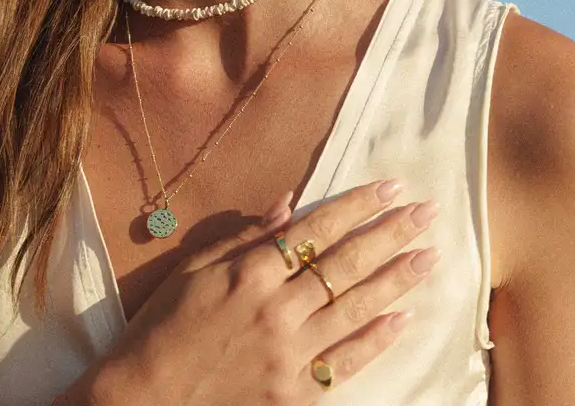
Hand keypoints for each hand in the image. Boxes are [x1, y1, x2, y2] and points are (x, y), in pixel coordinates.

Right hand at [70, 181, 439, 405]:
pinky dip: (376, 339)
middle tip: (428, 213)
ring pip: (356, 308)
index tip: (391, 189)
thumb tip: (288, 204)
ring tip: (429, 256)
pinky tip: (402, 318)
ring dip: (397, 279)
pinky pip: (346, 362)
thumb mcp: (194, 268)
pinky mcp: (294, 393)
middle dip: (392, 234)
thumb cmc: (163, 325)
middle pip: (347, 263)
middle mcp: (278, 309)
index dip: (358, 206)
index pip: (318, 229)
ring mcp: (290, 354)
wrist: (145, 399)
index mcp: (251, 272)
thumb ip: (244, 236)